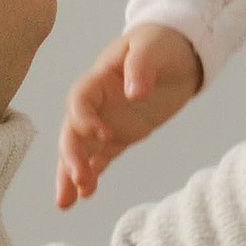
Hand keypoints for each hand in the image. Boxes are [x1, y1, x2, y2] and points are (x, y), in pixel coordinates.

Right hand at [54, 22, 202, 209]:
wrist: (178, 52)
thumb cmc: (160, 43)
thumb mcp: (152, 47)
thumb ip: (141, 67)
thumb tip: (133, 93)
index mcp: (99, 78)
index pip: (79, 100)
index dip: (84, 118)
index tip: (102, 135)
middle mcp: (96, 104)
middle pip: (73, 131)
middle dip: (71, 156)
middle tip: (77, 180)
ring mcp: (105, 121)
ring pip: (80, 151)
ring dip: (71, 174)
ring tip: (68, 202)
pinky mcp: (120, 136)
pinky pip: (100, 158)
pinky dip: (92, 174)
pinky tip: (84, 195)